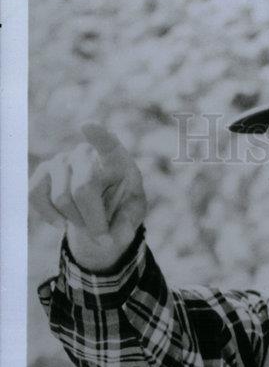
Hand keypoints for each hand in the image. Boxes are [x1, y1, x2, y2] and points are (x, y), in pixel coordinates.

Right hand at [29, 123, 146, 271]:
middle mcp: (86, 154)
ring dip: (76, 221)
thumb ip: (128, 222)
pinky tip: (63, 223)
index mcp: (116, 159)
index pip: (108, 145)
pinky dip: (51, 217)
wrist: (100, 215)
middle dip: (94, 221)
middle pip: (84, 188)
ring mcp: (62, 160)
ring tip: (87, 224)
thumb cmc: (122, 208)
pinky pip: (36, 196)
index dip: (99, 137)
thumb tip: (112, 234)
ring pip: (62, 198)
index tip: (88, 127)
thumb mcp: (133, 215)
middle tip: (103, 239)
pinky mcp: (43, 173)